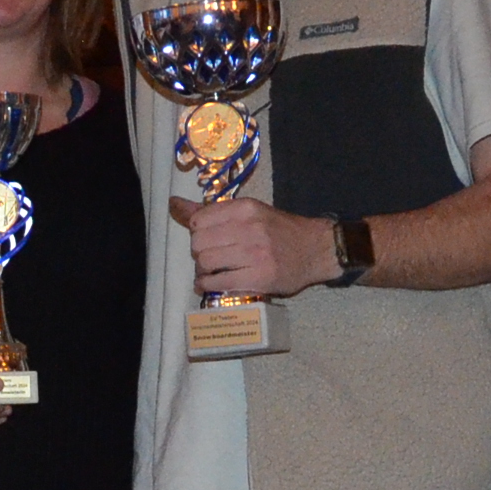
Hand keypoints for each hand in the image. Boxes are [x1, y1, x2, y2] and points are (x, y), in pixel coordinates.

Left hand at [171, 195, 337, 298]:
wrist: (316, 249)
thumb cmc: (281, 230)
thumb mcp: (250, 212)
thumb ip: (212, 211)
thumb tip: (174, 204)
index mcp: (246, 208)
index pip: (199, 220)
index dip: (197, 232)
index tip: (207, 238)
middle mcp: (250, 228)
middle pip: (199, 242)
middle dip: (199, 252)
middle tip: (209, 257)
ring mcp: (254, 254)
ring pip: (206, 262)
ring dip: (202, 270)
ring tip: (211, 272)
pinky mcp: (259, 278)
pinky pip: (218, 282)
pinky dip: (207, 285)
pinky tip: (209, 284)